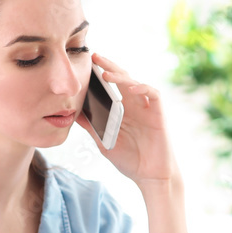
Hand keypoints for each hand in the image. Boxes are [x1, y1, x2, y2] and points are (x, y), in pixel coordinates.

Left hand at [76, 52, 178, 188]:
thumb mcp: (104, 141)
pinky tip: (131, 88)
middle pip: (122, 79)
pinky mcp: (158, 114)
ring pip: (135, 83)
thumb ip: (91, 126)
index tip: (85, 65)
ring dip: (121, 77)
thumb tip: (72, 113)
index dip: (100, 74)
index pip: (110, 86)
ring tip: (106, 75)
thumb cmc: (130, 160)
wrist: (150, 176)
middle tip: (94, 56)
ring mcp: (147, 108)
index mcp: (122, 109)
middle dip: (109, 66)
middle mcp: (134, 105)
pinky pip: (153, 94)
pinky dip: (143, 88)